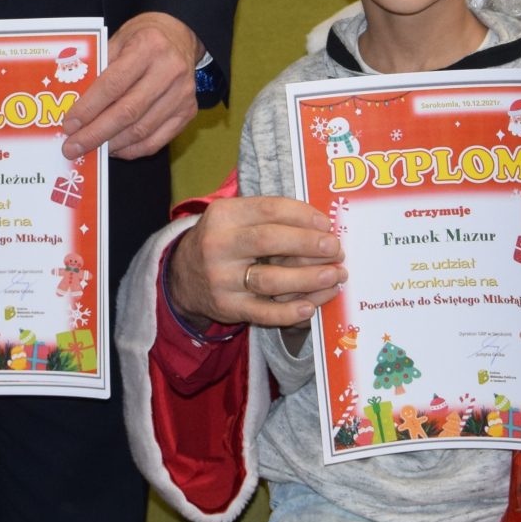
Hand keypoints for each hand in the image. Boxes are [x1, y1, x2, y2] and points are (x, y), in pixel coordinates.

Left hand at [60, 12, 201, 160]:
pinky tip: (113, 148)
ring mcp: (183, 94)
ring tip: (90, 149)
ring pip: (141, 131)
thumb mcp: (118, 40)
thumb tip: (75, 107)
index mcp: (149, 47)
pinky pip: (156, 141)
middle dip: (96, 134)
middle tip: (73, 147)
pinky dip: (132, 150)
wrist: (180, 37)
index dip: (88, 108)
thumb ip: (99, 69)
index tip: (69, 124)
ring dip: (111, 144)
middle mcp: (170, 71)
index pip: (113, 84)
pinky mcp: (189, 112)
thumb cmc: (142, 38)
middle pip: (127, 112)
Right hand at [166, 194, 342, 329]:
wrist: (184, 277)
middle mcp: (219, 245)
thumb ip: (272, 217)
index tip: (328, 224)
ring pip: (269, 279)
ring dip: (307, 278)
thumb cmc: (225, 242)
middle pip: (269, 241)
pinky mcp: (227, 307)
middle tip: (336, 249)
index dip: (304, 216)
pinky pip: (262, 312)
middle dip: (308, 244)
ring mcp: (221, 278)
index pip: (270, 209)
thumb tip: (322, 226)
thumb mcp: (237, 219)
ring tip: (334, 275)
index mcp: (225, 215)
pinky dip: (289, 312)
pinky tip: (310, 306)